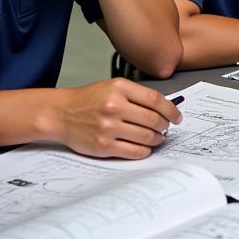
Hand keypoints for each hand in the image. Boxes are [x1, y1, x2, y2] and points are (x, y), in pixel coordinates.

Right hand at [50, 79, 182, 158]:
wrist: (61, 113)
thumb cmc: (89, 100)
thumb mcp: (113, 87)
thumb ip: (137, 95)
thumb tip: (165, 108)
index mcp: (119, 88)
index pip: (155, 100)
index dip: (171, 110)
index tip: (177, 117)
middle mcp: (114, 106)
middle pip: (153, 119)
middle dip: (165, 126)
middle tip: (166, 128)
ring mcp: (108, 127)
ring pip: (146, 137)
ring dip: (157, 139)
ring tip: (157, 138)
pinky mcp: (103, 146)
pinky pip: (134, 151)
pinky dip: (145, 150)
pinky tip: (145, 147)